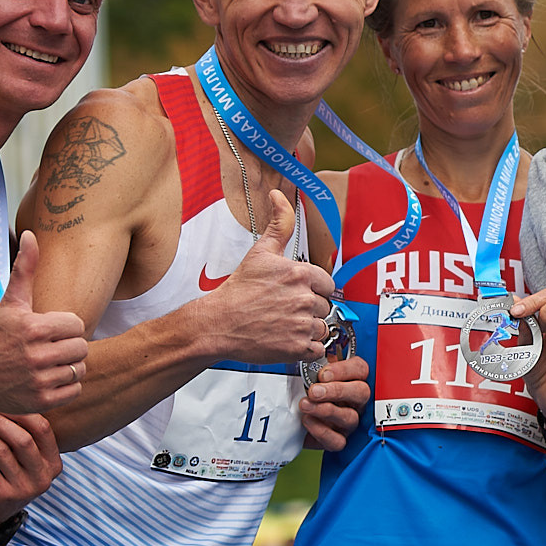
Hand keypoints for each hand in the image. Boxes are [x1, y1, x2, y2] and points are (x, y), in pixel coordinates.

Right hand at [0, 230, 88, 413]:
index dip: (65, 327)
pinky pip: (75, 390)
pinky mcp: (40, 401)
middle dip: (68, 346)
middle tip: (50, 348)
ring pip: (79, 369)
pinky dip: (66, 386)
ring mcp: (38, 380)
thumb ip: (25, 269)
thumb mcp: (9, 302)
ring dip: (68, 366)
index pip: (77, 325)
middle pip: (81, 348)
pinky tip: (48, 379)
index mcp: (33, 328)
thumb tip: (31, 235)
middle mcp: (36, 355)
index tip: (49, 331)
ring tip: (49, 363)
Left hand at [0, 408, 60, 530]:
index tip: (0, 400)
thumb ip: (20, 434)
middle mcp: (43, 477)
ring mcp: (24, 488)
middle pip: (23, 439)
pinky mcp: (1, 493)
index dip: (21, 412)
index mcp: (53, 464)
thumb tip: (2, 397)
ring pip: (0, 449)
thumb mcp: (20, 459)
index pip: (42, 429)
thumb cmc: (3, 476)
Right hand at [210, 192, 337, 365]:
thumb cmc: (237, 290)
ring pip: (322, 327)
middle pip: (325, 306)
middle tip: (285, 309)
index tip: (297, 292)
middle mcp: (304, 299)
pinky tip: (287, 339)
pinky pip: (317, 349)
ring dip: (308, 328)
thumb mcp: (260, 252)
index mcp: (300, 274)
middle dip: (309, 309)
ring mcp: (301, 324)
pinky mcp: (297, 347)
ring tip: (285, 324)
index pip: (327, 284)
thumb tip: (280, 196)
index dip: (313, 289)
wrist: (217, 323)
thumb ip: (279, 224)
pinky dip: (306, 348)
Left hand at [299, 354, 367, 451]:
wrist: (290, 416)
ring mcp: (348, 421)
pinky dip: (322, 432)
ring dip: (326, 410)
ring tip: (305, 405)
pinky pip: (338, 441)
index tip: (323, 373)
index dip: (344, 370)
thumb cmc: (302, 389)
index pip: (361, 369)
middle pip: (361, 392)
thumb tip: (308, 353)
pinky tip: (308, 421)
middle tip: (314, 391)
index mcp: (351, 379)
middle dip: (337, 391)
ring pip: (350, 417)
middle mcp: (354, 401)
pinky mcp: (338, 439)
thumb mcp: (306, 372)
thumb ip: (311, 364)